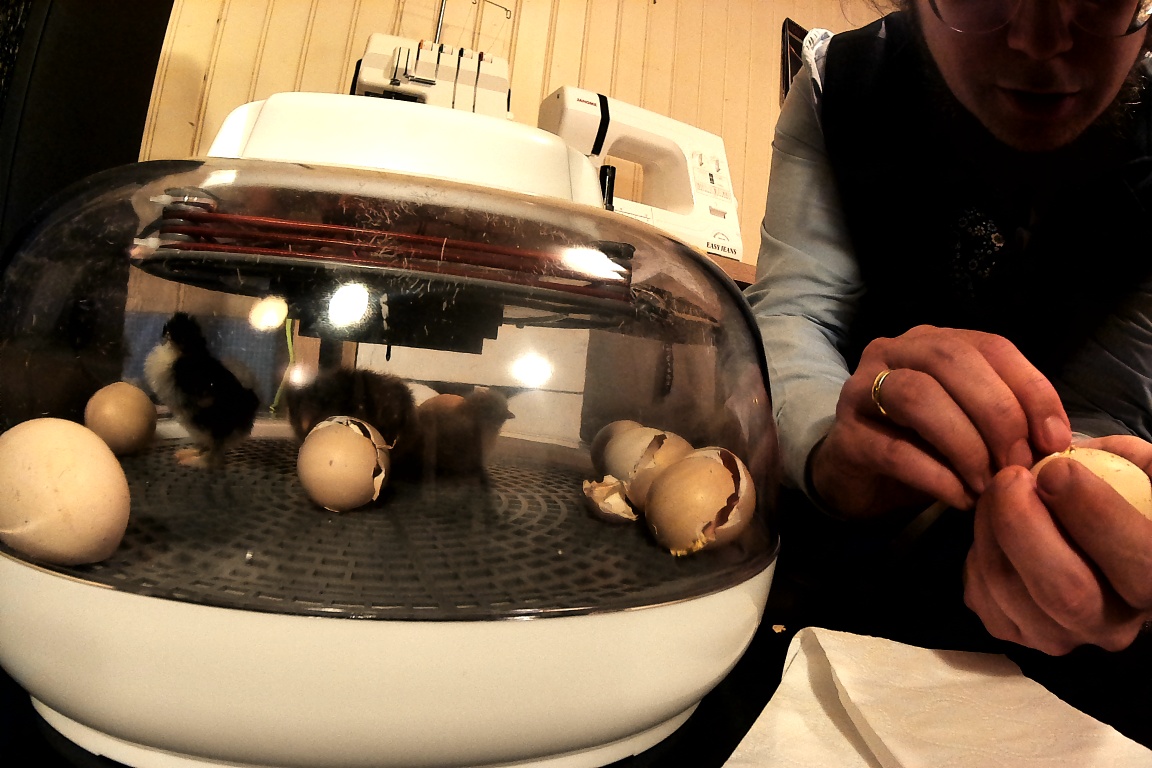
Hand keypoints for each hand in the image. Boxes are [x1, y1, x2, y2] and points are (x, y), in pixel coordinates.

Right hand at [809, 325, 1071, 516]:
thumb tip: (1056, 441)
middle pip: (952, 362)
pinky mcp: (844, 436)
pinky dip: (936, 476)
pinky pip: (893, 449)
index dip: (1030, 390)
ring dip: (965, 444)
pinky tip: (960, 498)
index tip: (1055, 440)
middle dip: (998, 415)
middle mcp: (893, 352)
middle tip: (1019, 465)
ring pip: (918, 396)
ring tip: (988, 484)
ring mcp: (861, 390)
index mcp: (933, 341)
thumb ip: (1010, 419)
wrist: (860, 480)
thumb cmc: (925, 448)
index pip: (991, 347)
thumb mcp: (974, 425)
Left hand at [964, 435, 1151, 654]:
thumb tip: (1071, 454)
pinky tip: (991, 525)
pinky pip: (980, 593)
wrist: (1088, 546)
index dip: (1093, 512)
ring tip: (997, 489)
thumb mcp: (1137, 475)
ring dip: (990, 528)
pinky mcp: (1014, 633)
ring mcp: (1060, 635)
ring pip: (1009, 590)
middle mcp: (1112, 624)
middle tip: (1011, 476)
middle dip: (1023, 523)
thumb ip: (1120, 464)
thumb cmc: (1120, 502)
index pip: (1136, 561)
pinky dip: (975, 550)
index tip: (1057, 469)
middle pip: (1064, 590)